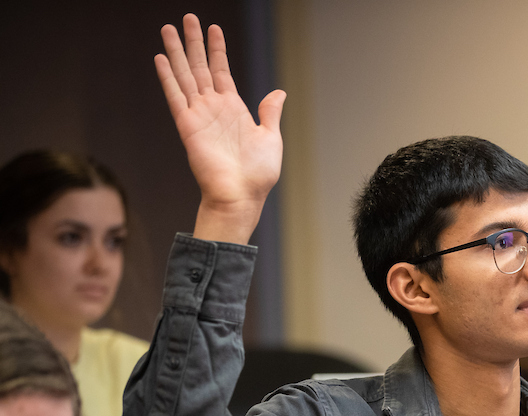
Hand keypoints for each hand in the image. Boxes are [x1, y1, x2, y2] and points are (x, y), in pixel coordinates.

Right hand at [155, 14, 284, 243]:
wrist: (241, 195)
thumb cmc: (257, 174)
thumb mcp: (271, 137)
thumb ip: (270, 113)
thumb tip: (278, 93)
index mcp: (234, 109)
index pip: (221, 71)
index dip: (217, 50)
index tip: (214, 28)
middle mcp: (213, 108)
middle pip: (199, 67)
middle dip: (193, 42)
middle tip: (187, 18)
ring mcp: (199, 115)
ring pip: (184, 75)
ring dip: (176, 52)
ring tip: (168, 28)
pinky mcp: (187, 125)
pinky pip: (175, 96)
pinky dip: (168, 77)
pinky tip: (160, 58)